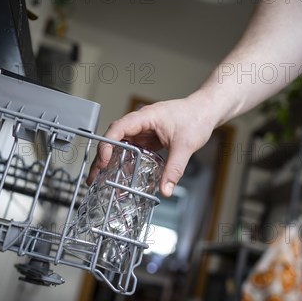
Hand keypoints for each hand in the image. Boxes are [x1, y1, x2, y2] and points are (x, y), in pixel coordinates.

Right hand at [86, 93, 218, 196]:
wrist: (206, 111)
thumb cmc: (196, 117)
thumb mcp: (185, 146)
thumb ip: (174, 169)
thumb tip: (166, 189)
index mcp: (145, 117)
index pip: (118, 128)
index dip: (107, 144)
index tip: (104, 160)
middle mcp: (141, 122)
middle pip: (114, 138)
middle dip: (102, 157)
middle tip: (95, 176)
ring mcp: (144, 130)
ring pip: (121, 145)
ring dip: (111, 161)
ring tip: (102, 178)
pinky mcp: (149, 137)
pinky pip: (132, 149)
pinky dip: (125, 161)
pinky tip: (122, 174)